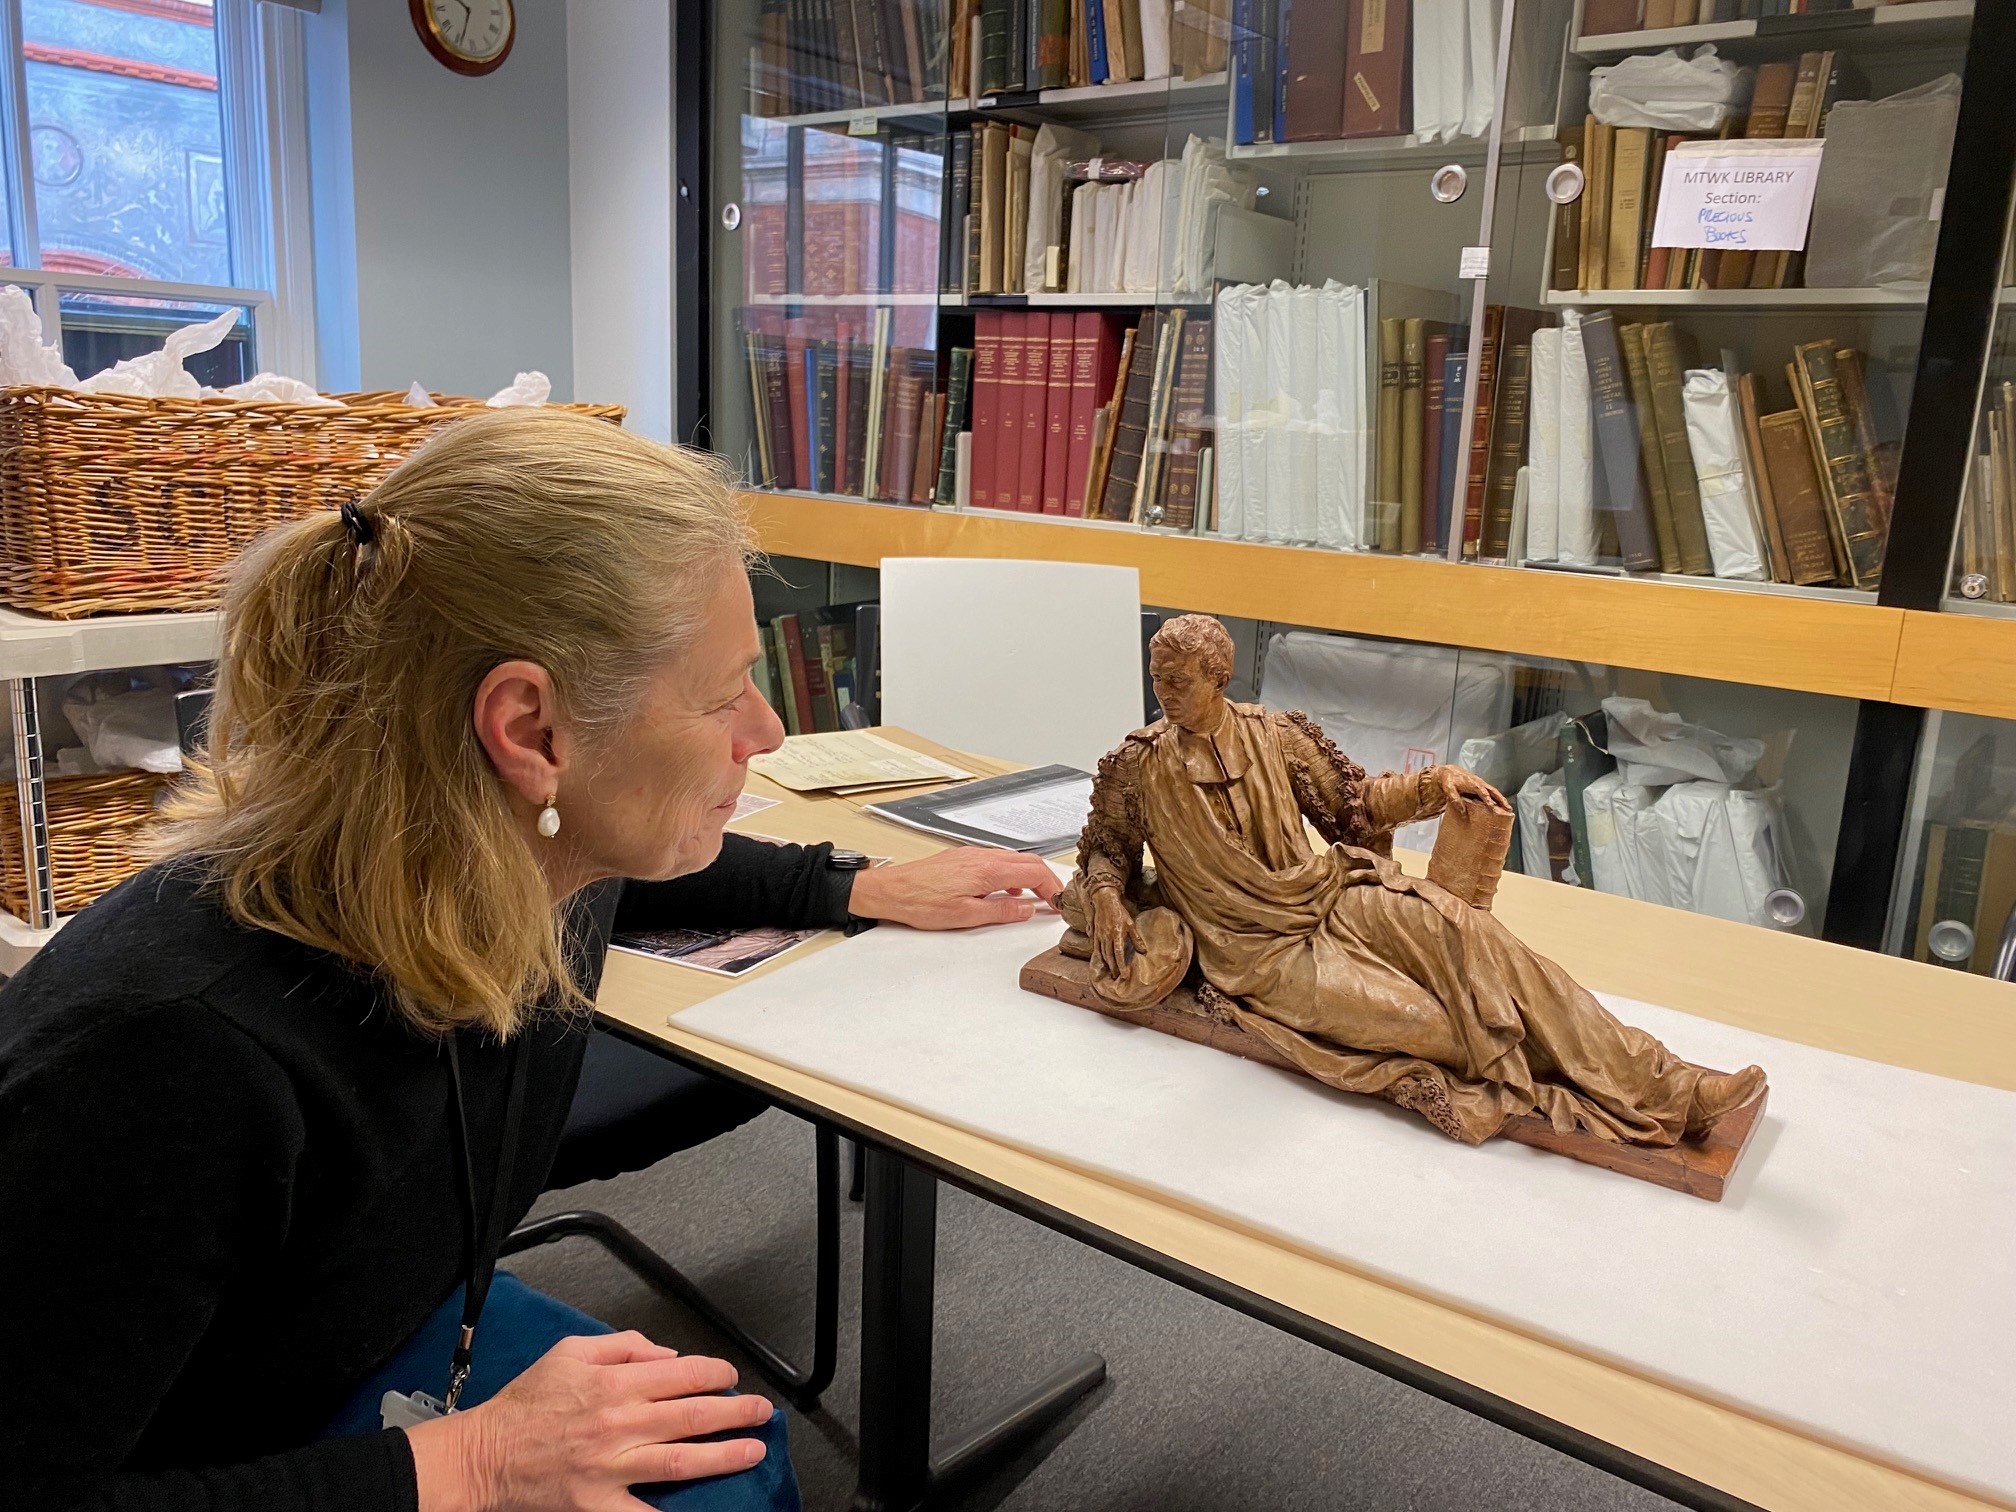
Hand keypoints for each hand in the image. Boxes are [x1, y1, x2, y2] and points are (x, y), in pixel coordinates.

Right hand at [406, 1332, 771, 1511]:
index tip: (731, 1376)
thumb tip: (666, 1354)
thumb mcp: (569, 1352)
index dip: (716, 1373)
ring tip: (753, 1451)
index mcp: (613, 1385)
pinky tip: (703, 1510)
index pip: (682, 1374)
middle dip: (735, 1412)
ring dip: (724, 1455)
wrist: (482, 1456)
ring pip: (681, 1461)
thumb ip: (622, 1347)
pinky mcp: (598, 1504)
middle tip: (761, 1411)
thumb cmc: (524, 1404)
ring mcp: (610, 1468)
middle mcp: (617, 1424)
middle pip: (692, 1416)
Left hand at [846, 847, 1061, 929]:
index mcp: (988, 870)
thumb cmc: (921, 903)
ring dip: (1029, 876)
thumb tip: (1026, 909)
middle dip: (1046, 880)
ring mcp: (972, 854)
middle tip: (1055, 900)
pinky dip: (1011, 873)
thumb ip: (1001, 912)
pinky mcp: (963, 857)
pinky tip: (1005, 891)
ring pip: (1013, 859)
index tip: (1059, 903)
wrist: (891, 891)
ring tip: (1035, 897)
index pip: (1034, 872)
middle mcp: (983, 856)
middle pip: (1028, 861)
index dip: (1052, 888)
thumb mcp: (966, 916)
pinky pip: (997, 860)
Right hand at [1089, 887, 1142, 979]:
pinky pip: (1096, 948)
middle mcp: (1107, 937)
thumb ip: (1136, 938)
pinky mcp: (1095, 934)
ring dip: (1107, 964)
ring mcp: (1100, 936)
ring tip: (1111, 972)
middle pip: (1110, 956)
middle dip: (1114, 968)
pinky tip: (1102, 961)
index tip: (1124, 975)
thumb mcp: (1131, 924)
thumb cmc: (1120, 912)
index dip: (1122, 965)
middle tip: (1118, 977)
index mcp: (1117, 934)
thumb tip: (1143, 951)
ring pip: (1102, 954)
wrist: (1105, 901)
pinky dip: (1099, 956)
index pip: (1119, 954)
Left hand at [1432, 765, 1510, 813]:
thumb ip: (1455, 800)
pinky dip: (1497, 798)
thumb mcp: (1449, 790)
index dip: (1488, 799)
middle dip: (1501, 799)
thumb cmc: (1448, 781)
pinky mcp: (1481, 786)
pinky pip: (1491, 792)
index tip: (1493, 806)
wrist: (1448, 772)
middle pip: (1493, 791)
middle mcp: (1479, 783)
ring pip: (1494, 792)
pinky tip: (1500, 806)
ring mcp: (1481, 784)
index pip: (1482, 791)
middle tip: (1508, 809)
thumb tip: (1463, 812)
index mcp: (1472, 784)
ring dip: (1502, 799)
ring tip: (1508, 809)